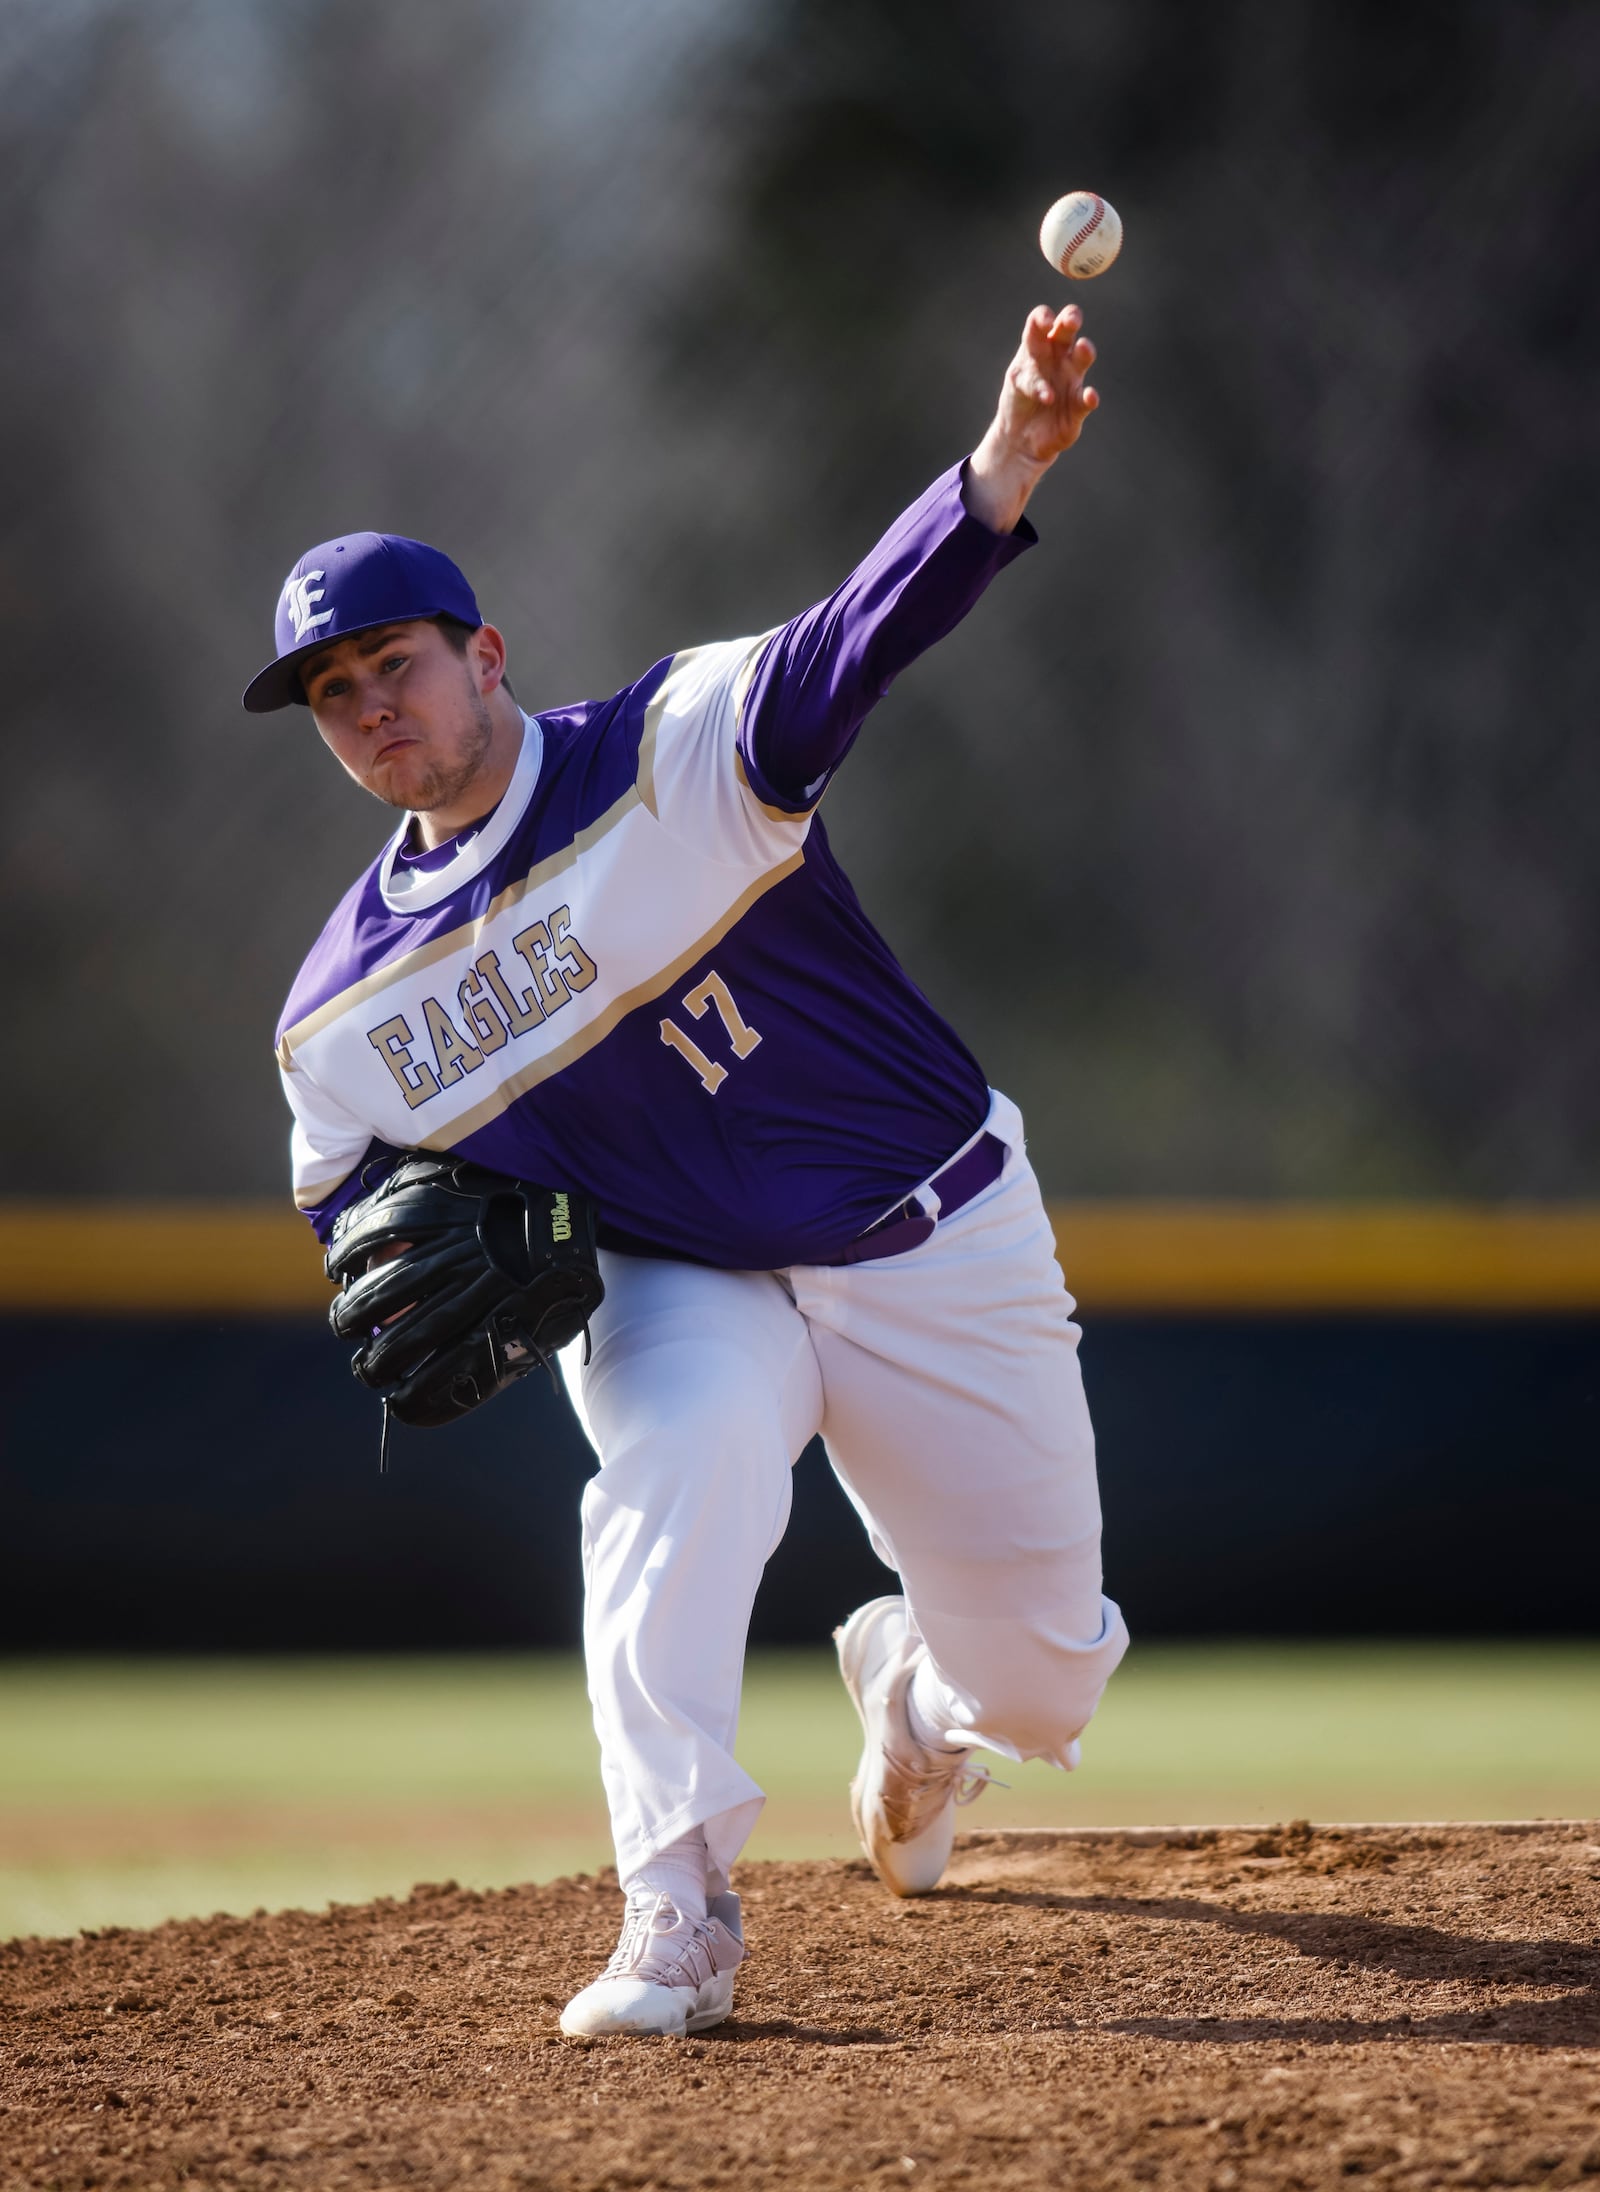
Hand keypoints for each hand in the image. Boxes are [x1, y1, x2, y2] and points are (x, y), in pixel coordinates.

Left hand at [965, 304, 1099, 533]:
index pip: (1041, 322)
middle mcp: (1058, 358)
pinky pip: (1087, 399)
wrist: (1020, 438)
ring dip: (1084, 351)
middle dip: (1071, 319)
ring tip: (1083, 348)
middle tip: (1071, 320)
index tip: (1044, 321)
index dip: (1043, 317)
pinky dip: (1089, 398)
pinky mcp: (1078, 405)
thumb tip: (1050, 393)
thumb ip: (1028, 379)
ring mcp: (1071, 379)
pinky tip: (1089, 397)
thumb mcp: (1016, 384)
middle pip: (1067, 330)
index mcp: (1038, 347)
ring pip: (1082, 357)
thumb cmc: (1018, 402)